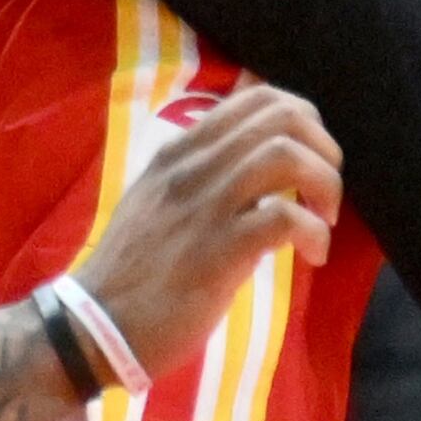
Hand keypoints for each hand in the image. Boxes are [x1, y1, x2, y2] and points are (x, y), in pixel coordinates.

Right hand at [74, 86, 342, 383]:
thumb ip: (203, 165)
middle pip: (281, 115)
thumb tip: (251, 138)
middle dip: (323, 147)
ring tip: (324, 220)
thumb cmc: (134, 267)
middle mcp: (193, 166)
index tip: (312, 158)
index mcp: (181, 150)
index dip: (303, 119)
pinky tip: (313, 255)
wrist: (95, 325)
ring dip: (324, 184)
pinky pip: (284, 218)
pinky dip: (314, 232)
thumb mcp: (160, 196)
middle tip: (325, 190)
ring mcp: (205, 207)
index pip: (257, 95)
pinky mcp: (218, 252)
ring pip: (286, 155)